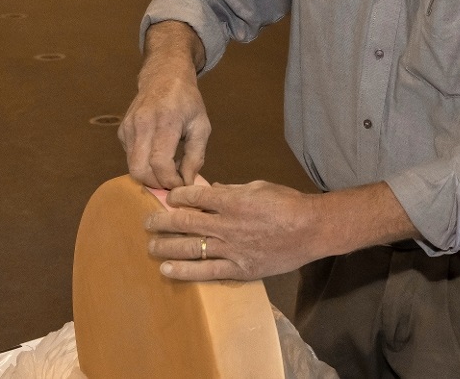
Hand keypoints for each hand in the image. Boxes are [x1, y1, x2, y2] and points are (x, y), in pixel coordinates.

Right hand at [119, 22, 210, 188]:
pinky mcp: (122, 131)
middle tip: (172, 182)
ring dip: (149, 176)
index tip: (182, 183)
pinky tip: (157, 156)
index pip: (160, 163)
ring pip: (132, 167)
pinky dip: (143, 164)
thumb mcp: (201, 126)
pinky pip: (130, 157)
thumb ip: (196, 156)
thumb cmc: (187, 102)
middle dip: (156, 183)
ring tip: (167, 169)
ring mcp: (128, 127)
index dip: (170, 180)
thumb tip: (187, 183)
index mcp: (166, 122)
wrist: (164, 77)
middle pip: (139, 170)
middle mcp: (142, 124)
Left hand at [145, 181, 322, 280]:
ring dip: (166, 247)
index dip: (176, 196)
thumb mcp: (259, 187)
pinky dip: (184, 271)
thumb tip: (211, 191)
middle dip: (161, 222)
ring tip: (151, 247)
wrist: (312, 230)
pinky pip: (206, 272)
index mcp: (232, 200)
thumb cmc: (287, 203)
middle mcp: (227, 224)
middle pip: (184, 223)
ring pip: (189, 248)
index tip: (168, 197)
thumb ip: (232, 191)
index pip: (193, 196)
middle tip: (147, 223)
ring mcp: (231, 249)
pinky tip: (167, 270)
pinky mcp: (239, 269)